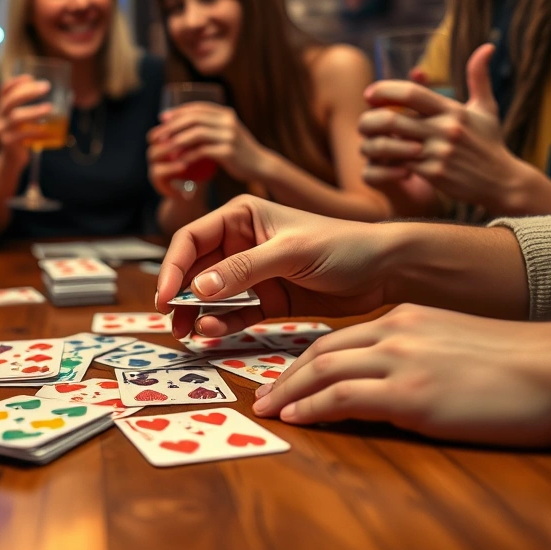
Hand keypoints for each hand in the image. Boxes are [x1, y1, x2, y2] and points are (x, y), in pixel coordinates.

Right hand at [0, 74, 52, 164]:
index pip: (3, 90)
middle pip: (9, 101)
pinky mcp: (8, 143)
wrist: (12, 160)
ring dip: (34, 111)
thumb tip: (68, 96)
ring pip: (17, 117)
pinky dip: (38, 132)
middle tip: (46, 87)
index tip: (30, 77)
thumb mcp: (24, 121)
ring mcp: (1, 131)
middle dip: (28, 92)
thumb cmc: (23, 136)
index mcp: (0, 109)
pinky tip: (49, 131)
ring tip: (49, 108)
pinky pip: (24, 136)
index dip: (15, 82)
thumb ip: (35, 109)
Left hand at [147, 102, 266, 193]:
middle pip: (194, 119)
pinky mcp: (229, 152)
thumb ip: (212, 127)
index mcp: (225, 114)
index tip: (162, 118)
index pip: (197, 107)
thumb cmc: (239, 151)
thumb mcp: (227, 133)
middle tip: (159, 134)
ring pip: (197, 133)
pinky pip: (203, 151)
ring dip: (177, 140)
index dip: (178, 111)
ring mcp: (229, 136)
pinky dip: (189, 155)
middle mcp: (227, 121)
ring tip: (165, 147)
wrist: (260, 165)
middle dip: (173, 126)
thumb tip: (185, 125)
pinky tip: (179, 160)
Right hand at [155, 195, 391, 338]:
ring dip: (197, 313)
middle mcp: (241, 243)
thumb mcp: (290, 252)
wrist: (385, 271)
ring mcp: (252, 274)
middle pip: (195, 270)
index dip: (173, 267)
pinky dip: (222, 323)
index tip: (165, 296)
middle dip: (180, 295)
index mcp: (241, 217)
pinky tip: (214, 331)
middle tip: (171, 321)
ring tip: (190, 332)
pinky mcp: (267, 299)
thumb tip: (197, 288)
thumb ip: (243, 270)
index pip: (192, 239)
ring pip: (211, 295)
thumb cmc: (342, 245)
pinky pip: (234, 313)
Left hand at [252, 305, 550, 446]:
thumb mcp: (452, 344)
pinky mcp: (411, 393)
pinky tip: (297, 418)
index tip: (283, 379)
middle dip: (285, 377)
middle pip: (320, 351)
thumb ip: (413, 352)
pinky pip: (343, 397)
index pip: (337, 338)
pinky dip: (313, 408)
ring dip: (289, 393)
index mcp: (404, 317)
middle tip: (262, 397)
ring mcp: (401, 360)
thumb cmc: (516, 364)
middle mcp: (395, 331)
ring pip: (324, 370)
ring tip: (268, 411)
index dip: (303, 361)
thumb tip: (385, 380)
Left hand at [359, 44, 531, 213]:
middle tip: (362, 123)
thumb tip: (487, 46)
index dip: (385, 90)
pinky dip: (387, 163)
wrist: (502, 182)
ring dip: (374, 144)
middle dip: (370, 120)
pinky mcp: (434, 173)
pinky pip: (399, 166)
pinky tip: (383, 161)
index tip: (369, 93)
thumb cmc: (490, 143)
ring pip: (391, 145)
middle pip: (393, 120)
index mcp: (452, 110)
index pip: (412, 93)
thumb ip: (479, 77)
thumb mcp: (486, 108)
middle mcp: (445, 129)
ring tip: (369, 143)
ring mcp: (439, 152)